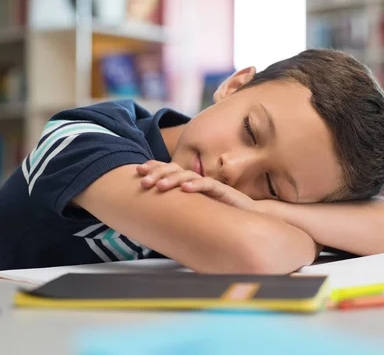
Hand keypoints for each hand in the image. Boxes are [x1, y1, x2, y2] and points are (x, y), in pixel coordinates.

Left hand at [136, 161, 258, 211]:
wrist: (245, 216)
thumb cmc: (217, 214)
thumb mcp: (192, 210)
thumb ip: (176, 209)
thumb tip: (150, 216)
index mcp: (188, 183)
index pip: (169, 169)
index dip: (154, 167)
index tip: (138, 171)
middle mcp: (196, 180)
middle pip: (174, 169)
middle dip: (157, 173)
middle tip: (144, 182)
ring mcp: (208, 184)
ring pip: (188, 175)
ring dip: (172, 179)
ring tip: (160, 186)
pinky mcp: (221, 190)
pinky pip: (208, 184)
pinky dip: (196, 185)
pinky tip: (185, 189)